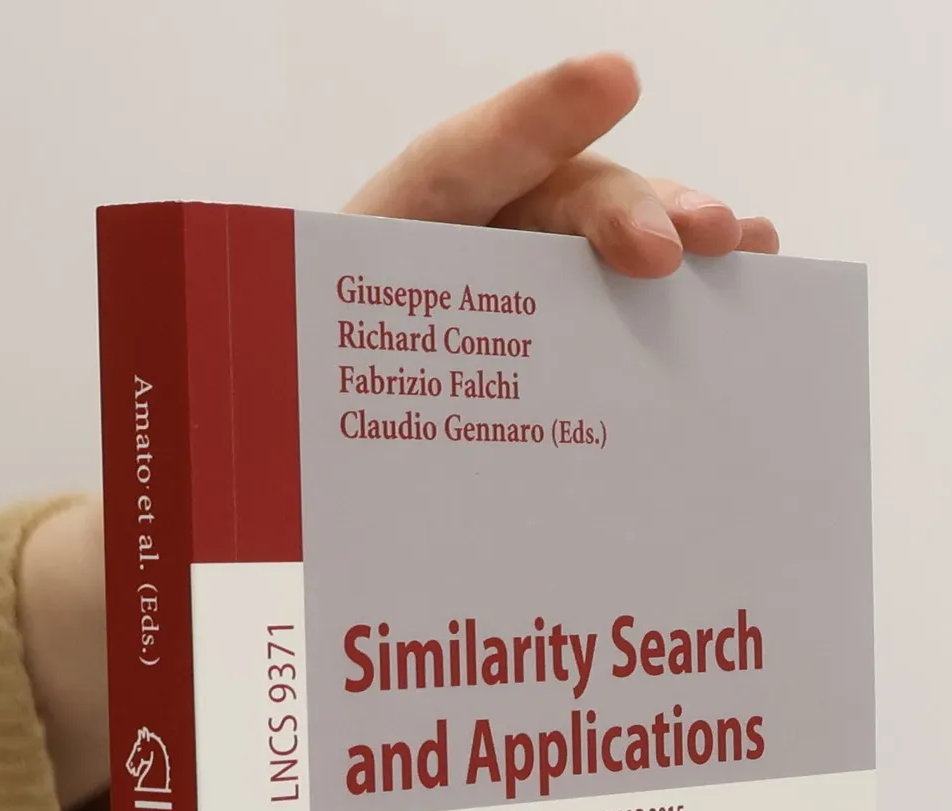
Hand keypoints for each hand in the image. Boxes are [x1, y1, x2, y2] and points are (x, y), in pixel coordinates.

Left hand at [26, 51, 776, 810]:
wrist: (204, 592)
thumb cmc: (204, 548)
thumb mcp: (207, 514)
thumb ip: (239, 507)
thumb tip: (241, 571)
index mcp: (336, 296)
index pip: (441, 182)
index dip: (524, 126)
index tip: (613, 76)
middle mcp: (422, 310)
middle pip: (536, 218)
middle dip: (623, 211)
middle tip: (694, 244)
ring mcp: (478, 353)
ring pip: (583, 277)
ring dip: (671, 251)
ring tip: (748, 254)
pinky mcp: (516, 405)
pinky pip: (595, 351)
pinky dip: (665, 331)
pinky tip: (735, 324)